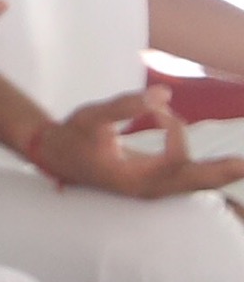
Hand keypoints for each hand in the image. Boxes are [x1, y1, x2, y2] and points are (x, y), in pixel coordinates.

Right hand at [36, 86, 243, 199]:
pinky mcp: (153, 183)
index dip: (173, 128)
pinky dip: (206, 175)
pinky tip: (223, 169)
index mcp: (131, 177)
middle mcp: (145, 188)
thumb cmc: (72, 136)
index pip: (172, 157)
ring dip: (217, 175)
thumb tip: (164, 93)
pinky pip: (186, 181)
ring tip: (241, 167)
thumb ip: (124, 105)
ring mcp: (150, 188)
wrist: (56, 155)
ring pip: (192, 185)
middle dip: (220, 173)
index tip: (157, 108)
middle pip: (192, 182)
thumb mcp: (91, 116)